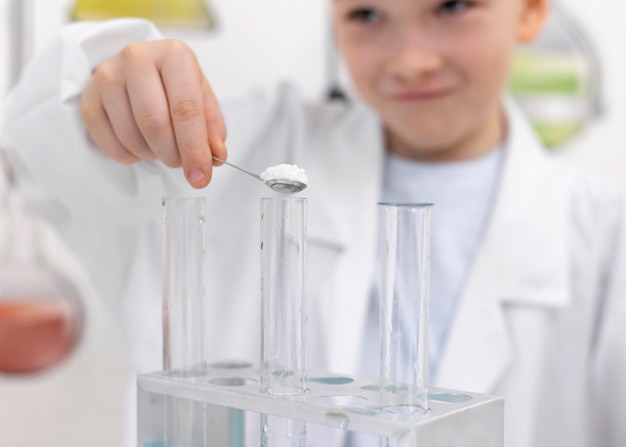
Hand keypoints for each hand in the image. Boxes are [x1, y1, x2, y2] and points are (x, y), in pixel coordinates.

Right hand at [80, 39, 226, 187]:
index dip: (195, 149)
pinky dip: (132, 156)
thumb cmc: (175, 87)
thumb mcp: (202, 100)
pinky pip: (112, 145)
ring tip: (161, 146)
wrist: (139, 72)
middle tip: (180, 161)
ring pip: (132, 137)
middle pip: (155, 123)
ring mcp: (107, 77)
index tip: (200, 177)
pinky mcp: (89, 99)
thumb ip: (212, 128)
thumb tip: (217, 155)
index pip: (186, 109)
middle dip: (172, 154)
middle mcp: (137, 58)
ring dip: (152, 155)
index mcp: (173, 55)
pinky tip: (140, 143)